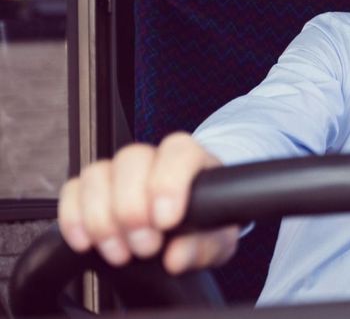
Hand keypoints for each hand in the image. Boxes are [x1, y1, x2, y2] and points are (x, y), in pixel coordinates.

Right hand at [57, 132, 238, 274]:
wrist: (189, 226)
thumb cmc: (206, 225)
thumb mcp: (217, 239)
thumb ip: (204, 246)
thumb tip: (177, 257)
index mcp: (192, 159)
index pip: (177, 152)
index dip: (167, 184)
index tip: (165, 222)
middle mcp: (153, 157)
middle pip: (131, 160)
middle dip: (132, 210)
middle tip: (145, 247)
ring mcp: (120, 169)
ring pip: (97, 174)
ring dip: (102, 219)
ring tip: (120, 253)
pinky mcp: (92, 186)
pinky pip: (72, 190)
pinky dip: (74, 219)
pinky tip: (87, 243)